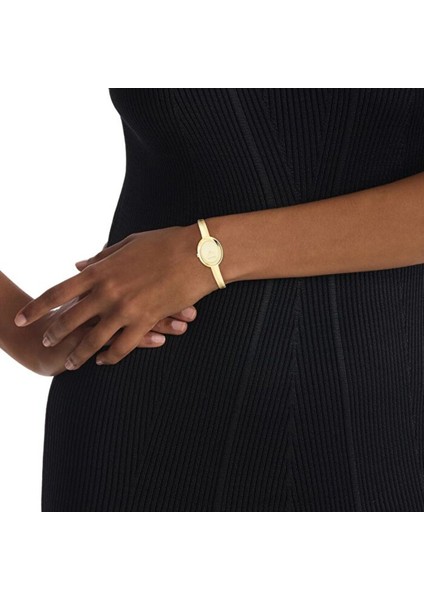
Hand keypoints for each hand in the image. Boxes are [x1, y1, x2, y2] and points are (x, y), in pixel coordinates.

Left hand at [14, 224, 215, 368]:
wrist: (197, 254)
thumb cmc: (164, 243)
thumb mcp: (127, 245)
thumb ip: (100, 259)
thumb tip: (78, 266)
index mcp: (100, 270)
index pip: (57, 292)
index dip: (36, 308)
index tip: (21, 319)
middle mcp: (107, 292)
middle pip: (69, 319)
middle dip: (54, 333)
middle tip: (45, 343)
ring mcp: (125, 309)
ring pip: (93, 340)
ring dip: (79, 354)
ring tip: (70, 363)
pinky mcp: (145, 321)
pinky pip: (122, 346)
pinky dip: (110, 356)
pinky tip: (103, 361)